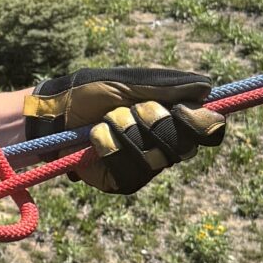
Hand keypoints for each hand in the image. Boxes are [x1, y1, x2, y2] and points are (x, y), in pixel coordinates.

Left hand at [26, 66, 225, 195]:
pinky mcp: (122, 182)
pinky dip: (108, 147)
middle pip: (184, 146)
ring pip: (155, 157)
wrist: (54, 112)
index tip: (180, 108)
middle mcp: (165, 146)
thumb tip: (207, 87)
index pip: (209, 129)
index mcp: (174, 118)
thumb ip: (167, 85)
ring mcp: (145, 167)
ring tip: (106, 120)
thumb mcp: (128, 81)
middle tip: (132, 108)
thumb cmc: (91, 92)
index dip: (200, 122)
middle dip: (154, 120)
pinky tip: (95, 138)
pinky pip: (129, 171)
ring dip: (126, 130)